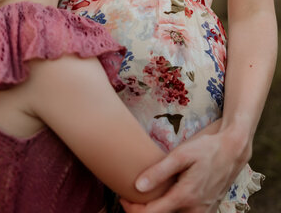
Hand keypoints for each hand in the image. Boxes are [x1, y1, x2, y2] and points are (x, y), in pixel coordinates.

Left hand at [120, 130, 248, 212]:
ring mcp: (201, 212)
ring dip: (157, 210)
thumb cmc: (206, 149)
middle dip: (143, 210)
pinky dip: (170, 209)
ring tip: (145, 195)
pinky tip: (163, 195)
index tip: (124, 197)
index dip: (133, 209)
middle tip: (131, 196)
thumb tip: (137, 186)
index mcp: (185, 197)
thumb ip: (159, 171)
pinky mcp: (206, 210)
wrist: (232, 151)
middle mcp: (194, 210)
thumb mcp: (181, 155)